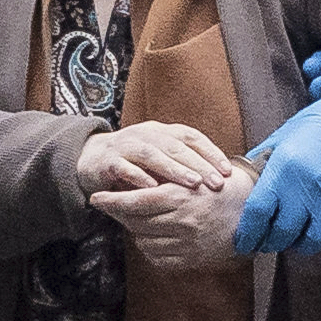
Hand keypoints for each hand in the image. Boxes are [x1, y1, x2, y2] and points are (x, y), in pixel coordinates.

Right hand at [75, 121, 234, 195]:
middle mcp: (146, 134)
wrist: (92, 159)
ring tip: (193, 183)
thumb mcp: (160, 159)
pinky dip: (138, 177)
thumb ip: (182, 164)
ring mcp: (126, 146)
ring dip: (174, 169)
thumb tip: (219, 178)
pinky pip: (124, 168)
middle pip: (175, 146)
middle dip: (198, 164)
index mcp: (162, 131)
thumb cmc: (134, 163)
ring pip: (153, 155)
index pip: (191, 137)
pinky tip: (153, 188)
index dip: (210, 152)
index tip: (227, 171)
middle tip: (216, 182)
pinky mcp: (108, 160)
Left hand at [90, 162, 257, 271]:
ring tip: (139, 219)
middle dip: (120, 214)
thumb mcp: (195, 174)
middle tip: (114, 207)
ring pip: (143, 241)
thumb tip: (132, 175)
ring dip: (136, 231)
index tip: (96, 199)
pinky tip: (154, 236)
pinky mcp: (191, 259)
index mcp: (181, 196)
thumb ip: (166, 176)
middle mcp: (181, 222)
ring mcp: (186, 243)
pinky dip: (150, 248)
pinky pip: (157, 258)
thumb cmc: (221, 188)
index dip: (112, 201)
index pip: (135, 201)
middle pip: (135, 222)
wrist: (254, 214)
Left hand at [232, 81, 320, 255]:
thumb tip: (243, 182)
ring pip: (311, 240)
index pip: (257, 212)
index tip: (244, 242)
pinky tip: (319, 227)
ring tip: (292, 239)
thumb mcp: (282, 137)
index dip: (248, 233)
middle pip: (282, 232)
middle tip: (265, 244)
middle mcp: (305, 188)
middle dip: (270, 243)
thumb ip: (261, 161)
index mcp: (283, 169)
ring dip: (299, 244)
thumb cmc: (319, 123)